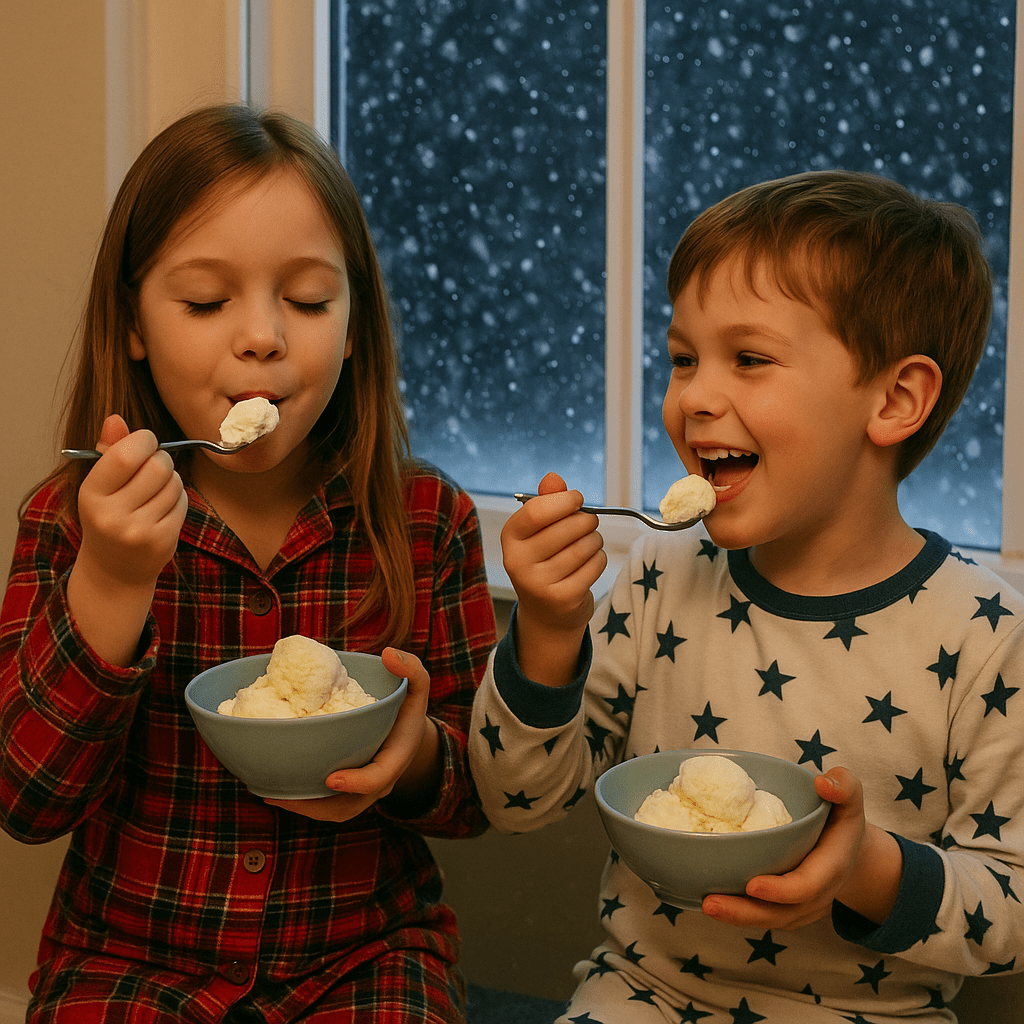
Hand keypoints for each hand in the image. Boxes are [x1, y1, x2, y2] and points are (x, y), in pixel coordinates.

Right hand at [75, 415, 186, 588]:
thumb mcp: (99, 486)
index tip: (145, 442)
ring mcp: (139, 531)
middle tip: (152, 470)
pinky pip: (183, 502)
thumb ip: (109, 451)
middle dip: (161, 460)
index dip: (144, 441)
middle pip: (158, 466)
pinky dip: (177, 499)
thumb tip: (116, 419)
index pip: (126, 455)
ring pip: (174, 483)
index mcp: (91, 494)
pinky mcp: (162, 541)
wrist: (114, 570)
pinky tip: (162, 510)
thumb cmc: (108, 517)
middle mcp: (113, 515)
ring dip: (170, 481)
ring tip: (154, 493)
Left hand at [266, 648, 439, 822]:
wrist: (408, 734)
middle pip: (349, 806)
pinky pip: (327, 805)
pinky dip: (303, 801)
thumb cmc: (408, 708)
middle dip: (315, 806)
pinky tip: (275, 787)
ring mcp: (363, 791)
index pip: (378, 778)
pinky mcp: (348, 791)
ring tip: (270, 794)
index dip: (356, 783)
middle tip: (281, 794)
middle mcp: (379, 782)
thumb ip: (411, 668)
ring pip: (333, 811)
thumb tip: (389, 654)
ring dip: (302, 808)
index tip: (330, 778)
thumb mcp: (417, 686)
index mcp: (396, 759)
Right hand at [501, 472, 605, 685]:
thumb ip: (547, 501)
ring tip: (587, 544)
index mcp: (510, 538)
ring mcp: (538, 584)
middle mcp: (518, 562)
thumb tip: (553, 478)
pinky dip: (599, 559)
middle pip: (567, 527)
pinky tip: (589, 563)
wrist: (546, 613)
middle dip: (586, 520)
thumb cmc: (545, 560)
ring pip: (585, 546)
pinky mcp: (562, 598)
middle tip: (588, 524)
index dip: (564, 501)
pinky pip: (595, 564)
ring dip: (594, 540)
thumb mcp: (539, 530)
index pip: (537, 510)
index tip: (577, 499)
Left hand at [701, 767, 899, 930]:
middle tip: (710, 903)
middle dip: (746, 912)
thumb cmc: (842, 820)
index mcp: (830, 868)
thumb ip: (844, 786)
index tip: (752, 885)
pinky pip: (763, 915)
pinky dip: (738, 914)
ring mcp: (802, 906)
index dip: (781, 890)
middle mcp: (816, 895)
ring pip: (769, 919)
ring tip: (705, 905)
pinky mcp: (786, 907)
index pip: (806, 886)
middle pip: (781, 913)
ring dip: (736, 917)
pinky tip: (711, 901)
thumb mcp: (850, 797)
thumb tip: (822, 783)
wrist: (848, 850)